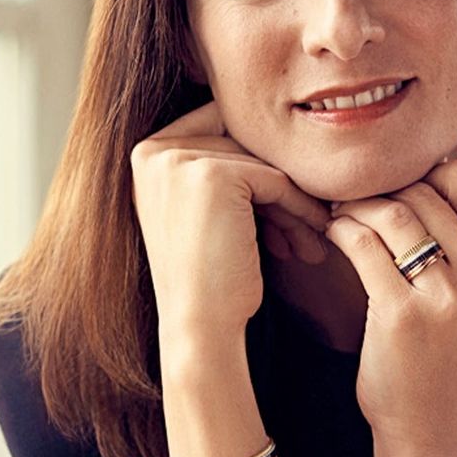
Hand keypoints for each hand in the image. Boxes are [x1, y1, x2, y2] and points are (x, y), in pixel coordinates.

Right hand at [130, 102, 329, 339]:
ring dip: (295, 202)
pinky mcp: (211, 175)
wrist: (199, 327)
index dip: (258, 165)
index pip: (221, 130)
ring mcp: (178, 159)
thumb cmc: (209, 278)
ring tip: (311, 236)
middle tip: (309, 225)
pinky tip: (310, 240)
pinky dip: (299, 210)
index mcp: (146, 154)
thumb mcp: (206, 210)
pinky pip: (274, 180)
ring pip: (262, 164)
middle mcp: (153, 150)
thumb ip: (222, 166)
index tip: (283, 204)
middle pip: (242, 145)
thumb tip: (276, 130)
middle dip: (280, 186)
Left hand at [325, 157, 456, 450]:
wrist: (426, 416)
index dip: (425, 171)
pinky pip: (364, 243)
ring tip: (341, 215)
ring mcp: (449, 294)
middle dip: (383, 190)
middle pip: (423, 190)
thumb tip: (424, 156)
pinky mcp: (405, 314)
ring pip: (394, 212)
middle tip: (355, 200)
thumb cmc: (441, 340)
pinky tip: (334, 234)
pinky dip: (342, 229)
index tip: (397, 190)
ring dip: (357, 207)